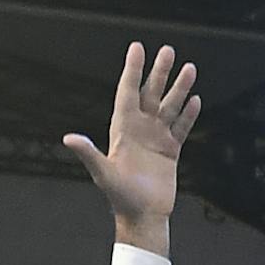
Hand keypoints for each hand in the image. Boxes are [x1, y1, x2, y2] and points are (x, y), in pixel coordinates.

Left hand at [63, 43, 200, 254]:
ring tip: (190, 69)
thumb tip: (69, 138)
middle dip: (160, 72)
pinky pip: (181, 128)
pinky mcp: (170, 151)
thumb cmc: (120, 197)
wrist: (143, 216)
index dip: (133, 70)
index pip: (128, 92)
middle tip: (169, 50)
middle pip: (151, 93)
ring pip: (170, 107)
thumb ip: (89, 153)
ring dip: (180, 89)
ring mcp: (156, 139)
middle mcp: (140, 129)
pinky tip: (195, 100)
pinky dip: (189, 115)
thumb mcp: (103, 174)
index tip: (138, 48)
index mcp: (122, 129)